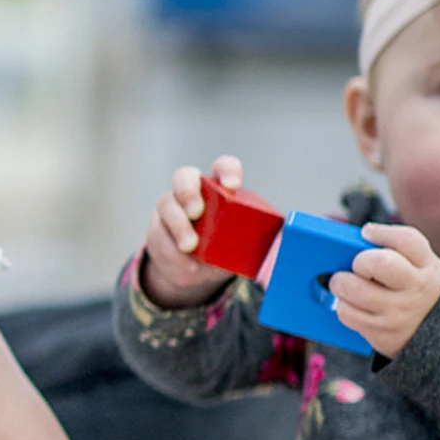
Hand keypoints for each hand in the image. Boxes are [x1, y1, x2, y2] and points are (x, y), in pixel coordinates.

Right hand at [141, 155, 243, 308]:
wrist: (193, 271)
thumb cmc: (224, 251)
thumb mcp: (241, 244)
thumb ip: (255, 241)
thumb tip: (282, 246)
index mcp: (218, 189)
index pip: (222, 167)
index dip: (227, 171)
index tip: (233, 186)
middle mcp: (191, 191)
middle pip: (183, 177)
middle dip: (188, 192)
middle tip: (197, 213)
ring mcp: (170, 208)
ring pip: (167, 205)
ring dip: (178, 226)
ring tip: (190, 247)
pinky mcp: (156, 228)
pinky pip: (158, 234)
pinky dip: (171, 249)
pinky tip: (184, 263)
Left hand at [330, 223, 439, 358]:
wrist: (435, 332)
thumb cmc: (416, 291)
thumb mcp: (420, 267)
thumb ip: (395, 250)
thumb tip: (360, 236)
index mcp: (426, 267)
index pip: (407, 240)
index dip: (382, 233)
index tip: (367, 233)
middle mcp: (416, 289)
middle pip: (379, 262)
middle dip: (360, 261)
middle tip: (355, 266)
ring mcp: (399, 314)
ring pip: (354, 289)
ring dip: (342, 284)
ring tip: (345, 284)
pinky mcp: (382, 335)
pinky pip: (347, 314)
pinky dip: (343, 307)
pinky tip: (351, 304)